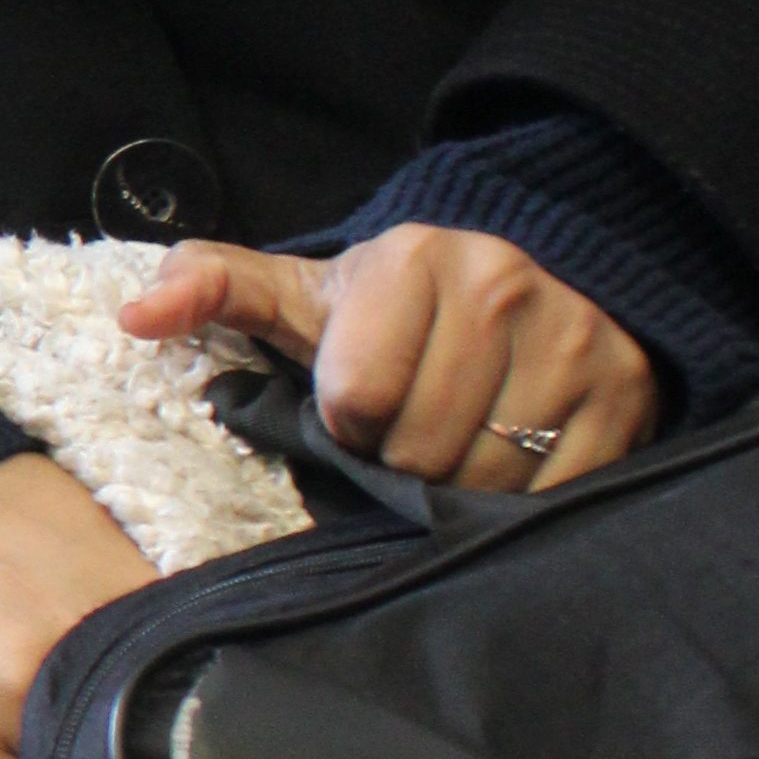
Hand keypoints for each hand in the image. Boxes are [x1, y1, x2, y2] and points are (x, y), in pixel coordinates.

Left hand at [119, 227, 656, 490]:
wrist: (532, 283)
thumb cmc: (393, 309)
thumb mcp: (300, 293)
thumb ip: (213, 289)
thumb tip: (135, 314)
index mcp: (413, 259)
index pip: (360, 398)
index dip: (344, 424)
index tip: (354, 408)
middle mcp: (504, 288)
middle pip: (423, 449)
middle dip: (399, 461)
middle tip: (405, 434)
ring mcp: (576, 341)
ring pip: (489, 478)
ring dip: (457, 486)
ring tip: (452, 443)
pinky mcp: (624, 397)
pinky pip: (554, 493)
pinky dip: (521, 499)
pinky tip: (505, 460)